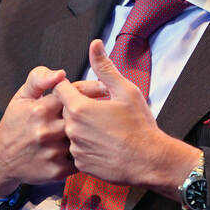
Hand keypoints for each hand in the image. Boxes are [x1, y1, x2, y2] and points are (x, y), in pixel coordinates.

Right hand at [0, 66, 107, 199]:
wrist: (2, 159)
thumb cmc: (15, 123)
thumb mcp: (22, 96)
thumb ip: (39, 78)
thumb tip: (60, 73)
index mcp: (41, 109)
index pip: (74, 95)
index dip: (90, 91)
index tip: (104, 89)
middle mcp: (47, 131)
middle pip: (82, 117)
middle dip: (94, 113)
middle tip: (106, 110)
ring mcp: (52, 152)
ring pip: (84, 139)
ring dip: (91, 134)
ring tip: (98, 130)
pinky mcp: (57, 171)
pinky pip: (81, 159)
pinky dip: (84, 153)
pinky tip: (85, 148)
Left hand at [53, 40, 200, 199]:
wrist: (150, 161)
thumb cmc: (140, 125)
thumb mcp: (125, 90)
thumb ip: (105, 67)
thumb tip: (95, 44)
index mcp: (80, 108)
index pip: (59, 89)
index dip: (71, 87)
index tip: (85, 91)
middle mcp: (72, 129)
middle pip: (65, 110)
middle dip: (79, 108)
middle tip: (101, 110)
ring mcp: (75, 149)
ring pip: (71, 131)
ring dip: (83, 128)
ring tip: (106, 129)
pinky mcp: (80, 165)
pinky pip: (77, 150)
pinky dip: (87, 146)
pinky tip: (105, 144)